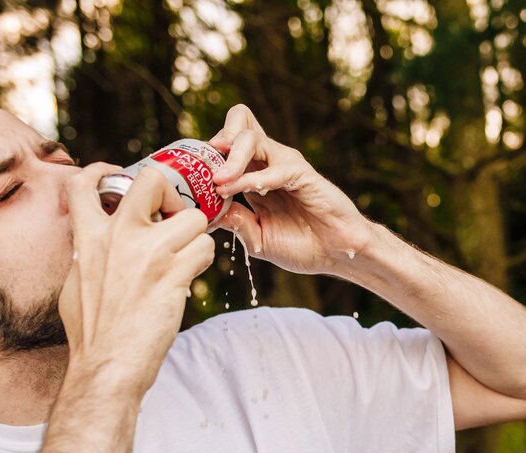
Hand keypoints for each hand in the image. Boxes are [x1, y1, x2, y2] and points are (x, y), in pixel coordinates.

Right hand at [61, 163, 214, 393]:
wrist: (107, 365)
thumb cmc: (92, 332)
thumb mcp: (76, 282)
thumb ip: (88, 252)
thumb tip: (93, 241)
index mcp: (89, 237)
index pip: (84, 184)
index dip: (103, 171)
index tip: (117, 175)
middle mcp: (119, 237)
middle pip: (153, 180)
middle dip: (169, 193)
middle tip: (172, 217)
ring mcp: (150, 253)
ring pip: (194, 217)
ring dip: (194, 236)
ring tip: (184, 259)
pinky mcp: (175, 274)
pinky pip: (206, 247)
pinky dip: (203, 260)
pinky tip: (189, 276)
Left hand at [205, 104, 371, 275]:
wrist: (337, 254)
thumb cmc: (303, 246)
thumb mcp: (258, 239)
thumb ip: (235, 223)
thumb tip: (206, 213)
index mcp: (255, 175)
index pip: (227, 145)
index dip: (205, 153)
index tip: (188, 175)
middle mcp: (269, 163)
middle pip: (239, 124)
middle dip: (216, 139)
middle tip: (201, 165)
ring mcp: (285, 164)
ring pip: (251, 137)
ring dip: (230, 158)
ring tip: (217, 181)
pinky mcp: (302, 174)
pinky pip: (273, 168)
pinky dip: (251, 178)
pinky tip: (236, 190)